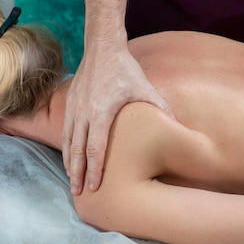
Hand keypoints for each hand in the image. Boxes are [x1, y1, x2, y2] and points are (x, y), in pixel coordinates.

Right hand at [62, 46, 173, 194]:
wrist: (102, 48)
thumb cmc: (125, 69)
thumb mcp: (145, 88)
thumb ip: (161, 108)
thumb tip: (177, 126)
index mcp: (101, 112)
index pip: (96, 148)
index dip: (95, 170)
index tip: (94, 187)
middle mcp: (83, 112)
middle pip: (77, 151)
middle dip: (77, 174)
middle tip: (79, 194)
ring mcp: (74, 108)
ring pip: (67, 142)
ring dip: (69, 163)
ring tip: (72, 182)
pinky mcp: (70, 102)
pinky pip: (65, 130)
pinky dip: (66, 147)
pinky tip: (69, 158)